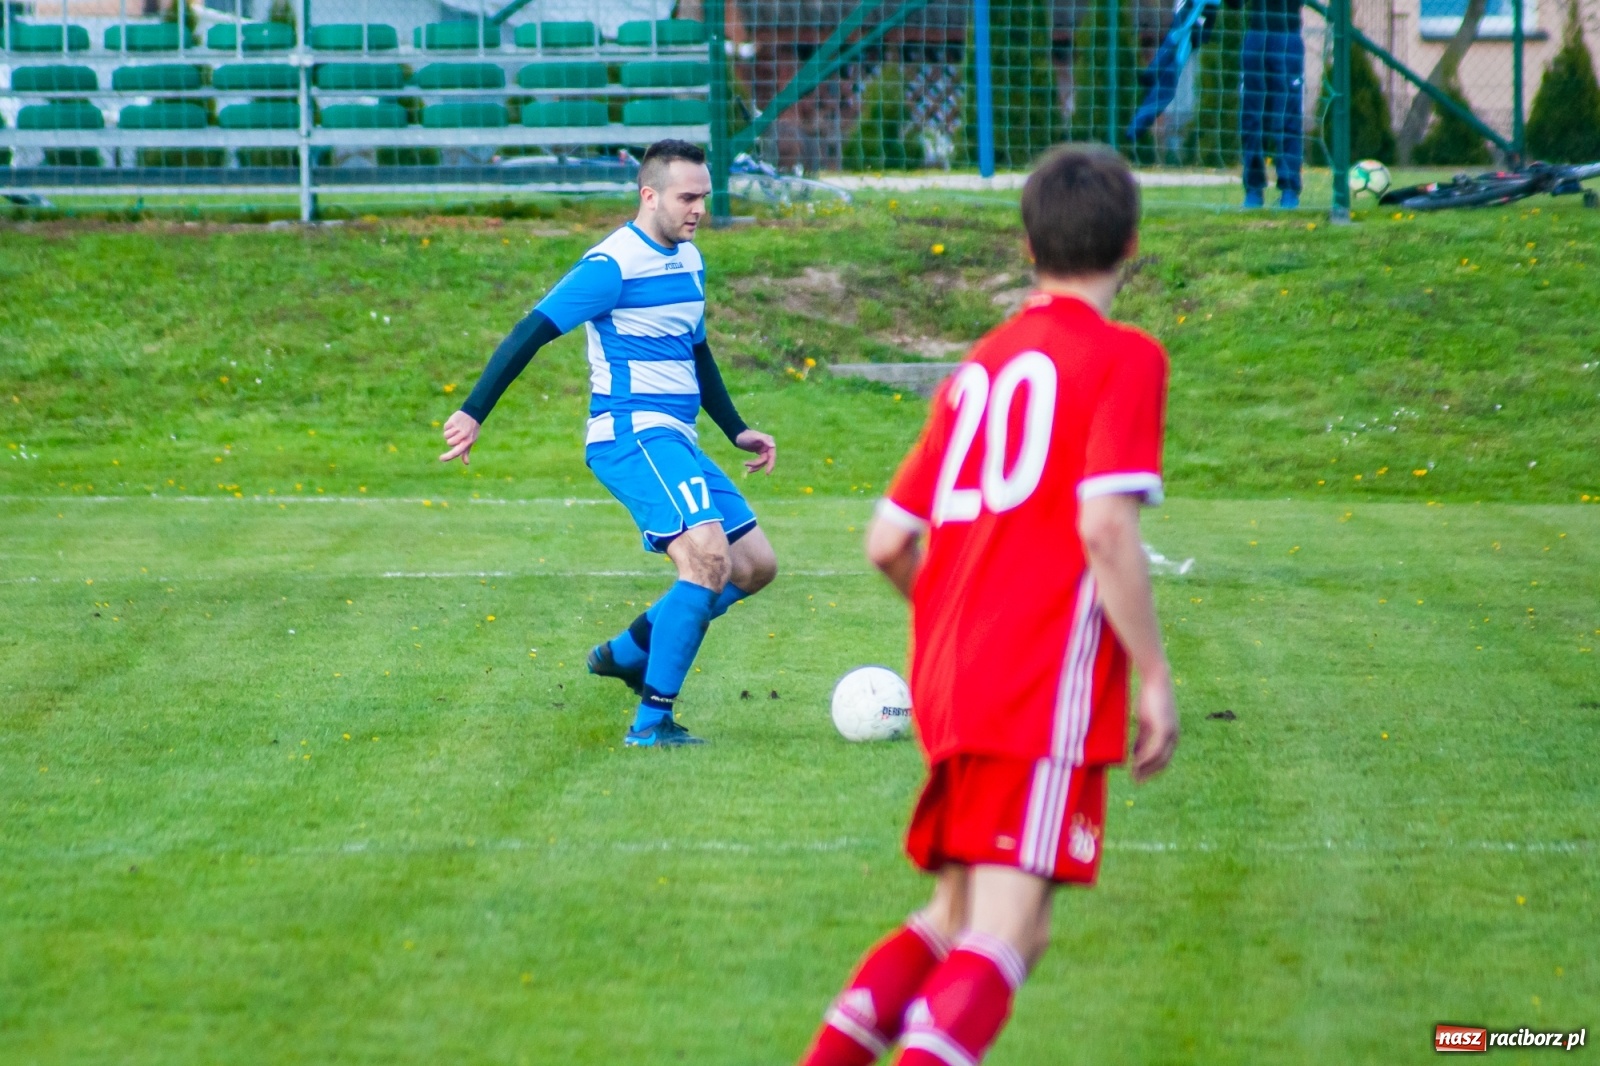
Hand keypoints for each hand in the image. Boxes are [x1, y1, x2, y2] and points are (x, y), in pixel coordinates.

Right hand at [438, 410, 480, 464]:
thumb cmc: (471, 430)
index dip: (448, 456)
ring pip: (446, 435)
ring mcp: (458, 428)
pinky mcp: (453, 421)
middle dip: (451, 440)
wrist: (472, 415)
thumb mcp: (470, 441)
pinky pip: (445, 427)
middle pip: (449, 443)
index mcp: (467, 442)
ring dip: (449, 433)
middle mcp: (463, 436)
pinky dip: (448, 426)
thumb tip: (466, 463)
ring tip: (456, 428)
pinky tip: (454, 423)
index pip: (456, 452)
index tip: (441, 458)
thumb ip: (466, 452)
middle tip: (457, 435)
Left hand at [734, 428, 775, 473]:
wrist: (738, 435)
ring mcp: (764, 450)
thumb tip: (773, 446)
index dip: (771, 464)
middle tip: (754, 472)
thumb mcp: (755, 437)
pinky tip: (748, 468)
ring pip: (762, 462)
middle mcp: (768, 446)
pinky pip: (759, 461)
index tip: (767, 473)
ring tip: (748, 470)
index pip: (772, 455)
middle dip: (760, 466)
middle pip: (767, 460)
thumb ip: (764, 440)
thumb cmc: (746, 435)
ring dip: (755, 466)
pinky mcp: (760, 452)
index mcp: (769, 441)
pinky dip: (754, 465)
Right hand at [1130, 666, 1176, 783]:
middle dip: (1148, 773)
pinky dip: (1145, 759)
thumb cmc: (1149, 698)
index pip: (1163, 759)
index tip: (1138, 775)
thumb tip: (1134, 755)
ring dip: (1145, 769)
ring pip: (1159, 759)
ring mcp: (1170, 733)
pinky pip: (1154, 750)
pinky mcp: (1164, 729)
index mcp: (1171, 735)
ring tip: (1133, 776)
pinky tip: (1135, 764)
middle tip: (1135, 781)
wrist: (1155, 679)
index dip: (1150, 769)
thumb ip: (1142, 739)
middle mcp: (1174, 737)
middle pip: (1162, 762)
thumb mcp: (1145, 722)